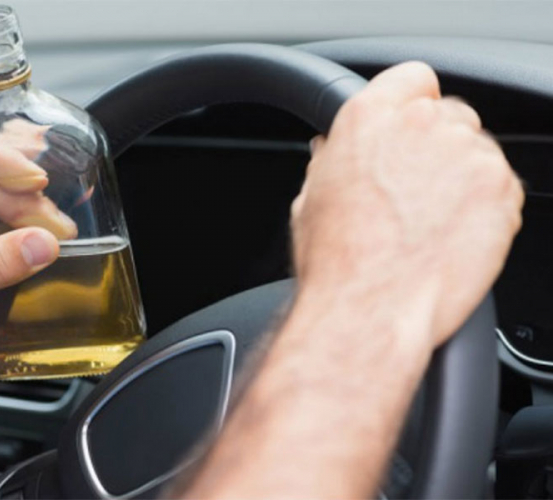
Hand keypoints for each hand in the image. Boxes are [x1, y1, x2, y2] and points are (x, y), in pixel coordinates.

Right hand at [290, 62, 523, 347]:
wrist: (370, 309)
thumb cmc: (336, 261)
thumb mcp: (311, 198)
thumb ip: (333, 160)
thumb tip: (333, 151)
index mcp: (369, 117)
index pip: (413, 79)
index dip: (413, 105)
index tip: (412, 128)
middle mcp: (422, 125)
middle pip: (450, 116)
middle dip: (438, 147)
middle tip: (418, 190)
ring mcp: (468, 155)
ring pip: (477, 152)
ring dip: (462, 178)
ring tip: (433, 223)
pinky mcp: (502, 191)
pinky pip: (503, 186)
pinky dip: (487, 208)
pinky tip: (453, 236)